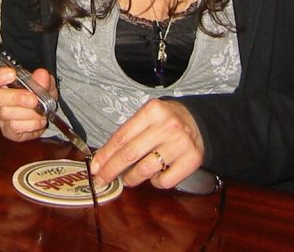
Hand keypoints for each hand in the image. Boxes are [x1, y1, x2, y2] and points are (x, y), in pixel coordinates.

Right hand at [0, 65, 55, 141]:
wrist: (46, 109)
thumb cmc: (38, 90)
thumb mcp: (43, 80)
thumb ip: (41, 78)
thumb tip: (41, 75)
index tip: (12, 74)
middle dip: (13, 97)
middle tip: (33, 99)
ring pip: (5, 114)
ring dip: (27, 112)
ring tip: (41, 110)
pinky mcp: (7, 131)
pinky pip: (14, 128)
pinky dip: (30, 124)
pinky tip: (39, 120)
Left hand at [89, 98, 203, 189]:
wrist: (198, 121)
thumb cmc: (165, 121)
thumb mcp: (147, 117)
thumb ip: (128, 133)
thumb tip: (103, 158)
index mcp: (152, 111)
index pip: (122, 136)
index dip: (105, 154)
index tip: (95, 167)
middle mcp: (167, 126)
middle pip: (130, 153)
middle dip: (111, 169)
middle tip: (102, 180)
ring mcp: (180, 144)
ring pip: (145, 169)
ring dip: (131, 178)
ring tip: (127, 179)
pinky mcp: (192, 160)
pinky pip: (165, 181)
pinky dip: (155, 182)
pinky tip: (154, 176)